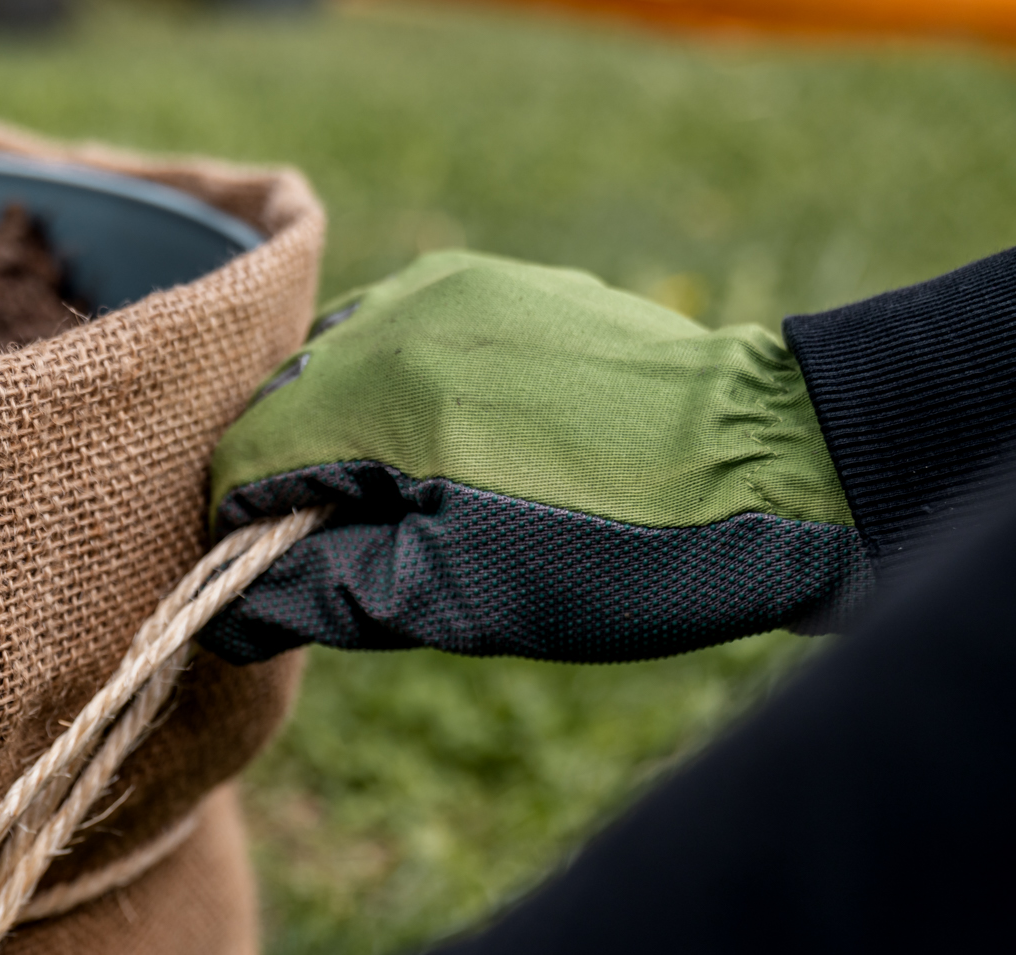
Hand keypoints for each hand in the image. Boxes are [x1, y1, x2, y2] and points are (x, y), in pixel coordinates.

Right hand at [200, 250, 873, 664]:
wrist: (788, 467)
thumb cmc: (624, 549)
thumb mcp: (458, 599)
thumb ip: (321, 594)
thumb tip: (227, 609)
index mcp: (383, 385)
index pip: (241, 459)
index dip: (243, 540)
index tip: (287, 596)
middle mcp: (408, 308)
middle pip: (284, 409)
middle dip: (299, 490)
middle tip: (370, 566)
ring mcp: (464, 285)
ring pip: (343, 372)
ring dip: (353, 447)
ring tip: (430, 515)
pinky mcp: (513, 287)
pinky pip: (412, 343)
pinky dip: (409, 404)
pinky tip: (475, 460)